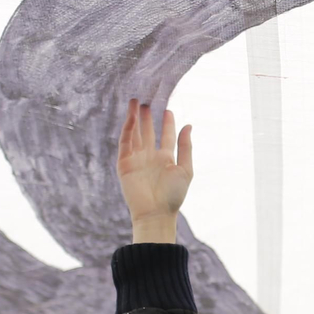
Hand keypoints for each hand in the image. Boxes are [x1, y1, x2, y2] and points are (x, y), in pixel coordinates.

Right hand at [116, 100, 192, 243]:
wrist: (156, 212)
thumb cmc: (173, 195)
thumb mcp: (185, 169)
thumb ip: (186, 147)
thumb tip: (188, 125)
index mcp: (166, 159)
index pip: (166, 136)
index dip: (167, 123)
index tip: (168, 109)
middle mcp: (150, 157)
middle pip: (148, 132)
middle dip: (148, 117)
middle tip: (147, 100)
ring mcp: (137, 160)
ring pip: (135, 135)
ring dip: (135, 119)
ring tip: (135, 102)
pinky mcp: (125, 164)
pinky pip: (126, 143)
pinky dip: (128, 130)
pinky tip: (131, 118)